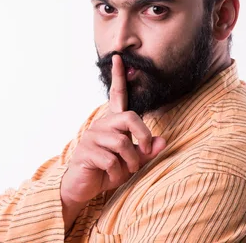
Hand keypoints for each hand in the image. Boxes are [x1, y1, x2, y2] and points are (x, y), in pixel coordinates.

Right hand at [61, 55, 165, 226]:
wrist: (82, 188)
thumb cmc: (107, 172)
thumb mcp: (131, 162)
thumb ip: (146, 151)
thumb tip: (163, 141)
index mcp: (112, 123)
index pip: (117, 95)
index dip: (118, 76)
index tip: (120, 57)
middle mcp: (101, 125)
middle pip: (129, 118)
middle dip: (143, 135)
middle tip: (146, 151)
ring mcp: (92, 137)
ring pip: (122, 144)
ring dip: (130, 162)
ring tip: (125, 171)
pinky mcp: (86, 152)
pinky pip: (111, 160)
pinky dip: (117, 173)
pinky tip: (110, 177)